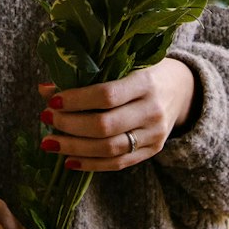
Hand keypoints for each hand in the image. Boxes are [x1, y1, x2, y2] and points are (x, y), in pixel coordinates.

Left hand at [39, 58, 194, 171]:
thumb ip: (88, 75)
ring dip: (74, 148)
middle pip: (105, 126)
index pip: (107, 95)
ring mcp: (154, 134)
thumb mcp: (123, 64)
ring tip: (49, 143)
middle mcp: (152, 110)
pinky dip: (90, 164)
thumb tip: (45, 90)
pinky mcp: (152, 151)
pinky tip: (68, 161)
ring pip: (109, 149)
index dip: (76, 100)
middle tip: (45, 119)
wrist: (183, 89)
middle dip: (69, 125)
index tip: (52, 101)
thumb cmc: (145, 70)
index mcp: (146, 82)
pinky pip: (117, 163)